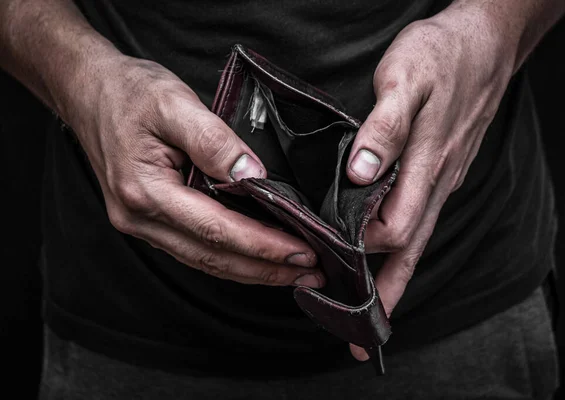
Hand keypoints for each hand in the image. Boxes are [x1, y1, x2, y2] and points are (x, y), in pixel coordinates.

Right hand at [65, 55, 323, 287]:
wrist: (88, 91)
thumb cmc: (128, 93)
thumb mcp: (173, 103)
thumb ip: (213, 141)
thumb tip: (251, 176)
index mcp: (146, 192)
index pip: (217, 230)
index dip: (263, 246)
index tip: (303, 251)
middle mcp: (140, 219)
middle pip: (213, 258)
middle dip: (266, 269)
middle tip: (311, 272)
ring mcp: (142, 224)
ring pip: (205, 260)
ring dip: (252, 270)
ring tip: (293, 272)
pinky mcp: (149, 220)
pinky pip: (195, 249)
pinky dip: (230, 258)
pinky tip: (255, 258)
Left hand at [345, 5, 515, 358]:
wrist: (483, 45)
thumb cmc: (441, 58)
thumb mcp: (406, 79)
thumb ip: (384, 128)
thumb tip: (360, 172)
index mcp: (425, 168)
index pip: (392, 230)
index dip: (359, 252)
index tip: (325, 266)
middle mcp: (434, 185)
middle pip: (409, 255)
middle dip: (382, 297)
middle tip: (358, 337)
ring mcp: (439, 182)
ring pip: (416, 244)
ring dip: (392, 281)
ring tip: (367, 313)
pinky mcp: (439, 173)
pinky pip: (419, 223)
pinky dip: (401, 251)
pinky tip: (386, 257)